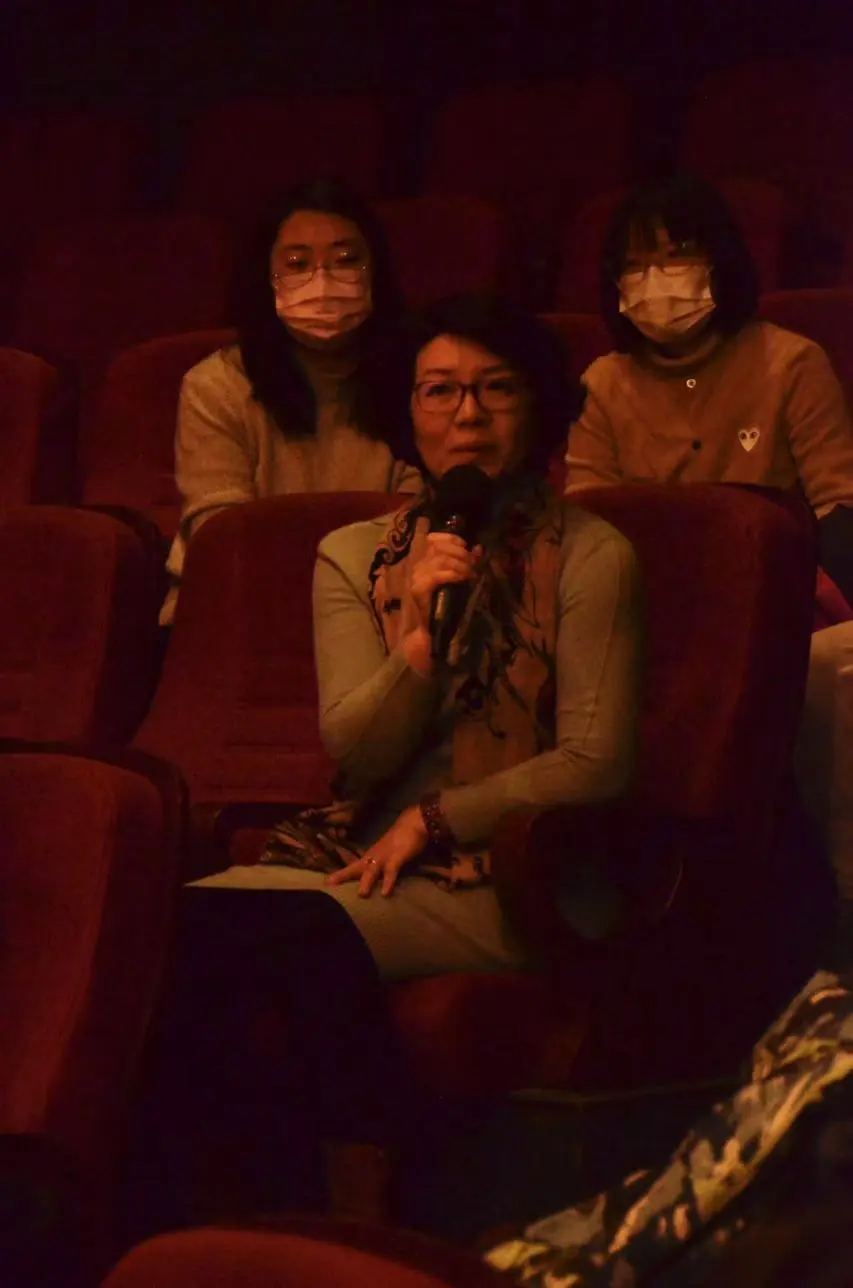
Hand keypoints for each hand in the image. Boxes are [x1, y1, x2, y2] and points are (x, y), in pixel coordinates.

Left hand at [326, 805, 427, 897]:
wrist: (414, 823)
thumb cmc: (400, 839)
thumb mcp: (387, 854)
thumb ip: (380, 866)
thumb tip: (373, 881)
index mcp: (370, 856)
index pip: (352, 867)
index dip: (340, 875)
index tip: (326, 883)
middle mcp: (373, 856)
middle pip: (355, 868)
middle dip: (343, 876)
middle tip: (329, 885)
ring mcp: (384, 856)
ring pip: (372, 870)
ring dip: (366, 882)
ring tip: (361, 895)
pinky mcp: (397, 858)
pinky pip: (391, 871)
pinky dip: (388, 882)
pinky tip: (385, 893)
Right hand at [403, 534, 481, 674]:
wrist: (430, 635)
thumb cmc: (444, 608)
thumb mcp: (457, 581)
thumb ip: (466, 565)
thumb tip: (479, 549)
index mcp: (422, 562)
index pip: (432, 539)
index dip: (450, 539)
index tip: (465, 546)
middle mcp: (415, 567)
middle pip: (438, 547)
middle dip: (460, 553)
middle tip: (473, 566)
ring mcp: (414, 578)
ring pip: (439, 559)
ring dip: (460, 564)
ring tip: (470, 574)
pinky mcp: (418, 590)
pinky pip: (436, 575)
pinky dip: (453, 574)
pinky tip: (463, 579)